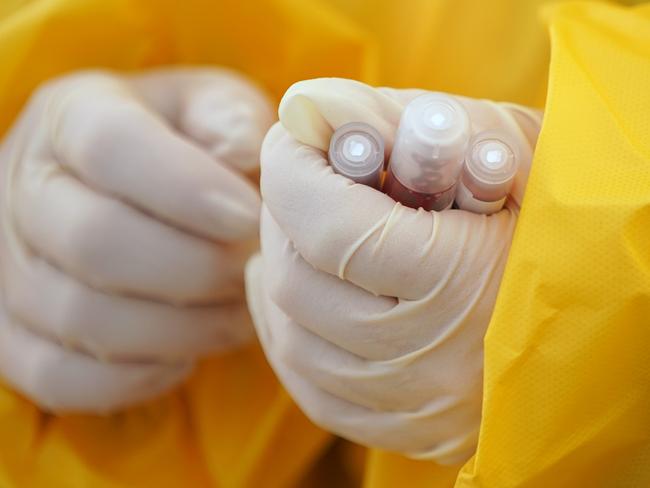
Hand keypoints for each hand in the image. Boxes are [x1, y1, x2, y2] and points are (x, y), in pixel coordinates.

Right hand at [0, 68, 273, 412]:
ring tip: (236, 311)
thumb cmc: (185, 147)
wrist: (126, 193)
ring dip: (180, 328)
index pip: (110, 145)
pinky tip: (187, 355)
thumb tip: (242, 152)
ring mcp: (8, 268)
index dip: (186, 188)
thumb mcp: (211, 108)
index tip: (250, 216)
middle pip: (95, 241)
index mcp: (71, 116)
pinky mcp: (13, 335)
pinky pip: (61, 378)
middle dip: (195, 268)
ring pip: (83, 317)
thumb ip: (229, 118)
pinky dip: (136, 378)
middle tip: (250, 269)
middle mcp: (25, 189)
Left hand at [246, 78, 540, 463]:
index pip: (331, 229)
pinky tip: (304, 288)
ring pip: (292, 335)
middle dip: (283, 217)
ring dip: (281, 269)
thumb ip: (407, 120)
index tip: (290, 140)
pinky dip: (288, 326)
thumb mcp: (503, 148)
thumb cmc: (556, 220)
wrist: (607, 315)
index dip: (290, 174)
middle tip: (303, 181)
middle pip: (298, 284)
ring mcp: (411, 405)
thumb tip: (309, 108)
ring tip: (303, 230)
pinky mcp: (401, 428)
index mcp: (460, 280)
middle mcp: (428, 358)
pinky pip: (307, 381)